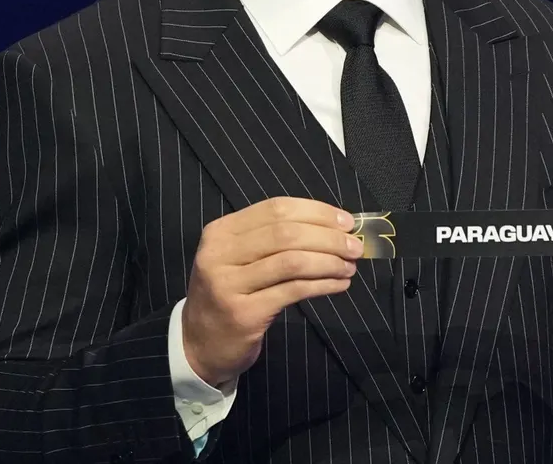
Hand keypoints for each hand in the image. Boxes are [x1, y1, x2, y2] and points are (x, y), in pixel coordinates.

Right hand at [182, 196, 362, 386]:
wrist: (197, 344)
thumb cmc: (228, 294)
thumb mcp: (238, 258)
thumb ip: (274, 238)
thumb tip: (333, 225)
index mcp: (221, 231)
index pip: (276, 208)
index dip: (316, 212)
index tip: (346, 220)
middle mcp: (220, 253)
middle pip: (286, 233)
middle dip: (328, 237)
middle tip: (355, 245)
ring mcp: (229, 284)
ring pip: (292, 261)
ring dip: (329, 261)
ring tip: (350, 266)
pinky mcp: (244, 313)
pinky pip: (293, 291)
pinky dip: (323, 285)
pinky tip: (339, 285)